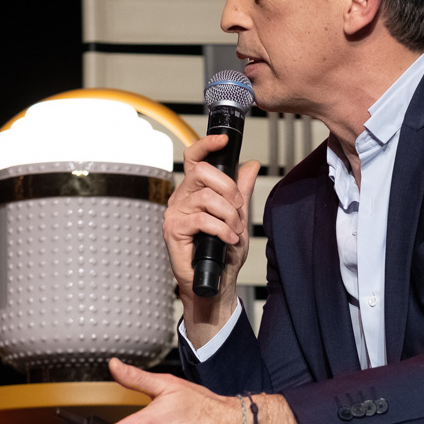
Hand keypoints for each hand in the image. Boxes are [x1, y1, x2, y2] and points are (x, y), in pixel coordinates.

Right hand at [164, 134, 259, 346]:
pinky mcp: (173, 230)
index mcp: (194, 191)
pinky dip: (221, 229)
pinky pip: (202, 219)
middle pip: (202, 172)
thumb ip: (241, 191)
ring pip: (206, 197)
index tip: (222, 140)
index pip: (194, 158)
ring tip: (234, 231)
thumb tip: (250, 165)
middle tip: (238, 207)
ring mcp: (175, 213)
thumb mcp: (238, 217)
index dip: (206, 145)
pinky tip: (228, 239)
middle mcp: (181, 199)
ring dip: (228, 215)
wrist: (216, 283)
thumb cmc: (223, 253)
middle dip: (228, 187)